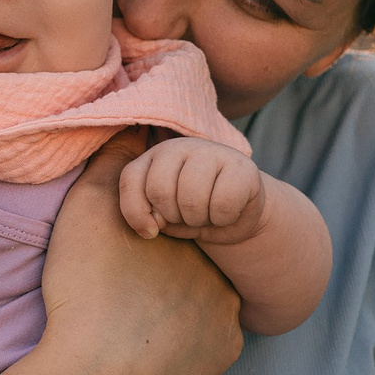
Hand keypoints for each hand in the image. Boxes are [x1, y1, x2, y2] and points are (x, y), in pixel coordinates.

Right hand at [41, 130, 243, 374]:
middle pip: (193, 258)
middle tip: (127, 284)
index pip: (177, 219)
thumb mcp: (87, 210)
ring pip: (204, 298)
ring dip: (178, 304)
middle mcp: (221, 265)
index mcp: (191, 230)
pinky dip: (184, 340)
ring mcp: (228, 314)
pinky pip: (207, 339)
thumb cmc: (89, 289)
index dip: (148, 232)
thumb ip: (114, 161)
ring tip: (135, 316)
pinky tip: (150, 345)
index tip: (124, 248)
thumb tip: (134, 126)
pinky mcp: (224, 354)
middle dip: (168, 266)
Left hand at [118, 136, 269, 245]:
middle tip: (188, 215)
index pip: (132, 179)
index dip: (137, 213)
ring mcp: (214, 152)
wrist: (237, 216)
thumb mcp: (162, 215)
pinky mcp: (242, 166)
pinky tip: (228, 212)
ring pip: (191, 198)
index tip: (153, 228)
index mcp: (157, 155)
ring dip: (199, 219)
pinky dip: (223, 219)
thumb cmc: (193, 213)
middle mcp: (182, 146)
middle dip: (174, 216)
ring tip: (207, 214)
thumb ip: (145, 213)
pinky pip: (222, 204)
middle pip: (160, 190)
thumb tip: (153, 225)